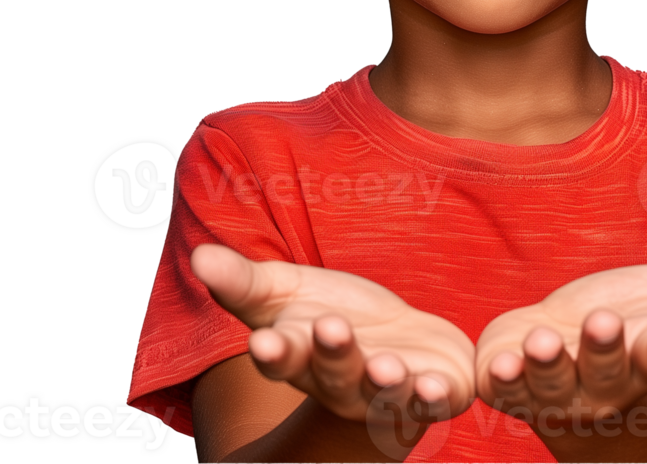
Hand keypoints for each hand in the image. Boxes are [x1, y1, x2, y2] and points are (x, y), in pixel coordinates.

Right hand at [190, 244, 475, 437]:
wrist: (395, 345)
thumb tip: (198, 255)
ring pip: (385, 391)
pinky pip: (438, 400)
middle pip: (335, 373)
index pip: (282, 357)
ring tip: (387, 366)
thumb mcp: (283, 293)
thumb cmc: (330, 316)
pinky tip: (439, 386)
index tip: (262, 340)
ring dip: (386, 381)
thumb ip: (242, 280)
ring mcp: (389, 392)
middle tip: (330, 327)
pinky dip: (438, 396)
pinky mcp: (435, 390)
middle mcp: (344, 382)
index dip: (273, 352)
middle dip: (333, 353)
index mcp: (303, 356)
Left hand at [474, 229, 646, 429]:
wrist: (566, 352)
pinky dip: (499, 380)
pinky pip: (503, 389)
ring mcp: (553, 391)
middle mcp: (600, 385)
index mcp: (642, 358)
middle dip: (604, 350)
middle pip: (605, 371)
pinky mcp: (509, 386)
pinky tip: (497, 363)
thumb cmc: (627, 319)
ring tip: (543, 342)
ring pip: (551, 384)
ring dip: (546, 366)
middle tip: (603, 320)